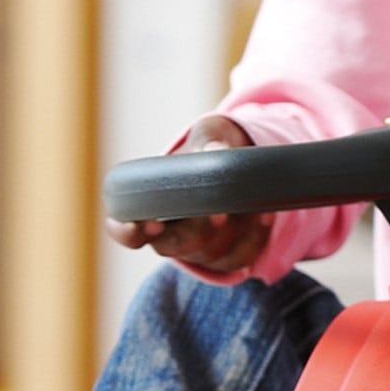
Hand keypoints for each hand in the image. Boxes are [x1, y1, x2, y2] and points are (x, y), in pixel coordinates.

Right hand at [104, 114, 273, 273]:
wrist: (243, 160)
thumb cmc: (213, 145)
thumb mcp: (211, 133)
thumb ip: (210, 139)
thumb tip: (216, 150)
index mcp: (147, 204)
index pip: (123, 229)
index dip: (127, 231)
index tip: (148, 224)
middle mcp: (168, 233)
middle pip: (172, 247)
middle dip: (196, 232)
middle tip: (217, 212)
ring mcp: (198, 249)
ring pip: (210, 254)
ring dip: (232, 232)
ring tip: (250, 204)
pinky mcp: (228, 257)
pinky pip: (241, 258)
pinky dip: (256, 238)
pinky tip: (266, 214)